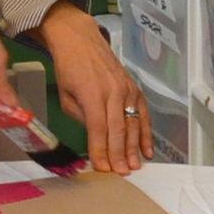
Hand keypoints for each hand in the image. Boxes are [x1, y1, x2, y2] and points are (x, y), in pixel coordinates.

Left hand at [39, 0, 148, 173]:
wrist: (80, 39)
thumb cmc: (69, 68)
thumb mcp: (66, 96)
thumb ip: (81, 118)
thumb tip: (95, 139)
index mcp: (92, 93)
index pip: (98, 128)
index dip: (101, 150)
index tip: (102, 168)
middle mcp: (113, 91)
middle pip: (118, 129)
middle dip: (119, 154)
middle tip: (122, 173)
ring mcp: (126, 89)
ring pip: (133, 123)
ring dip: (134, 147)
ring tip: (134, 166)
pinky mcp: (134, 88)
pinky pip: (143, 114)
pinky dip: (147, 133)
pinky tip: (147, 150)